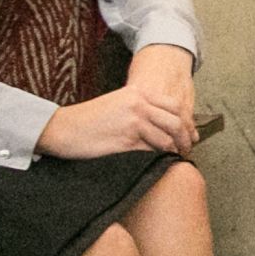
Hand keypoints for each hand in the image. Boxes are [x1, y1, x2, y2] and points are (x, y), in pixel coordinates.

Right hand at [37, 45, 199, 161]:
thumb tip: (165, 122)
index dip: (187, 122)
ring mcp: (133, 121)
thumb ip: (141, 107)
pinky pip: (153, 150)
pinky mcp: (126, 140)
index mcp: (138, 92)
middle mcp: (139, 103)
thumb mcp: (119, 103)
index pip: (175, 105)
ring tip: (176, 158)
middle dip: (186, 138)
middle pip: (177, 121)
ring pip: (167, 137)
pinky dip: (160, 157)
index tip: (191, 135)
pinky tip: (161, 162)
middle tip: (187, 149)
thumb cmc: (89, 120)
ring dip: (175, 150)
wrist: (63, 128)